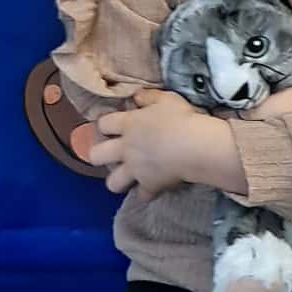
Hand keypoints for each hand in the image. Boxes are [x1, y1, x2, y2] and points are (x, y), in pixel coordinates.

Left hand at [87, 88, 211, 197]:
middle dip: (100, 155)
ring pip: (112, 183)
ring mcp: (135, 169)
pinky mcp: (149, 185)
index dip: (105, 125)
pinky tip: (153, 187)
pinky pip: (142, 195)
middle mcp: (126, 148)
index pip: (103, 124)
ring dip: (118, 180)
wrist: (196, 146)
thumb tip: (136, 96)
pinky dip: (147, 192)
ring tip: (128, 176)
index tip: (114, 126)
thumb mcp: (167, 99)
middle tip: (113, 153)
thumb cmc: (182, 119)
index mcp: (128, 124)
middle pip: (96, 156)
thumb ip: (148, 97)